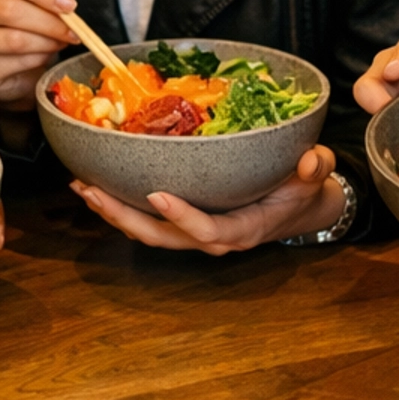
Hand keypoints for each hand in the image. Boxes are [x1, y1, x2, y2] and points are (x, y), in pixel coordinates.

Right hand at [0, 0, 78, 108]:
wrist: (18, 66)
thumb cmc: (28, 23)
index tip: (69, 4)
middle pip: (8, 9)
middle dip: (49, 21)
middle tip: (72, 30)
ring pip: (13, 39)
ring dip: (46, 42)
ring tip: (60, 42)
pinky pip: (14, 62)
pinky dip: (38, 59)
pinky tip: (44, 56)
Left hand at [70, 145, 342, 255]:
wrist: (297, 206)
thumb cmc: (302, 187)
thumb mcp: (316, 174)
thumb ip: (315, 168)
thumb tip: (311, 161)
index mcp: (243, 230)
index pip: (209, 230)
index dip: (183, 217)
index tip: (156, 195)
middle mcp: (212, 238)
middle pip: (162, 237)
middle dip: (124, 217)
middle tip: (93, 191)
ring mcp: (194, 233)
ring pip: (148, 232)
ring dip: (113, 212)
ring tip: (83, 187)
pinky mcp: (183, 222)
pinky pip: (148, 221)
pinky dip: (121, 205)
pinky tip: (98, 184)